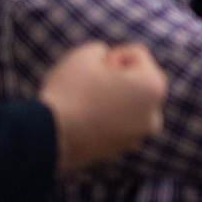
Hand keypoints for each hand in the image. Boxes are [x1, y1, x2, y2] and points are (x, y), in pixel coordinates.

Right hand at [39, 43, 167, 171]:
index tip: (94, 68)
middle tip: (89, 83)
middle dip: (115, 77)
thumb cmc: (69, 92)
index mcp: (153, 87)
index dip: (110, 56)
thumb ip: (103, 51)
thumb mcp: (84, 55)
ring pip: (126, 105)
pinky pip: (115, 125)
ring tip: (85, 102)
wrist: (47, 137)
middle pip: (136, 81)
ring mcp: (138, 136)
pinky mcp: (120, 151)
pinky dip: (104, 119)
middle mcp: (154, 115)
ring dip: (111, 99)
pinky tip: (83, 120)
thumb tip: (106, 60)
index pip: (136, 56)